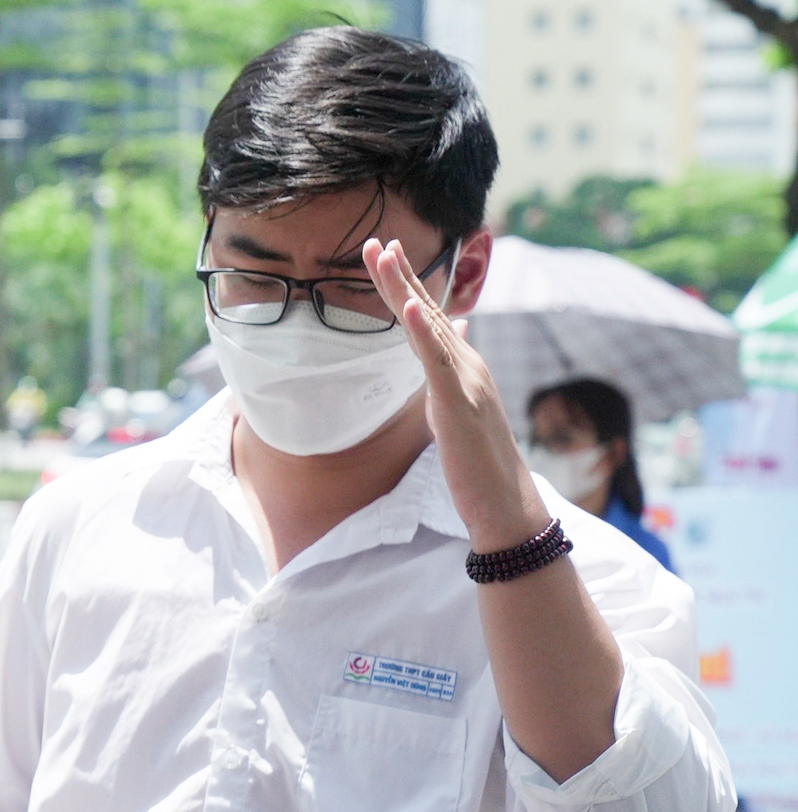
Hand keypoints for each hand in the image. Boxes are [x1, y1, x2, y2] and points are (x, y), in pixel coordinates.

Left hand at [364, 237, 548, 550]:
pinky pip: (437, 361)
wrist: (504, 502)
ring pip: (428, 326)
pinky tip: (407, 305)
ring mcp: (466, 380)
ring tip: (384, 255)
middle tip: (375, 240)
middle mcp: (467, 364)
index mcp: (462, 366)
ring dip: (403, 288)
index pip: (428, 318)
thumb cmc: (479, 460)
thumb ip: (449, 375)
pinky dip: (422, 331)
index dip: (404, 285)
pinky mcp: (459, 403)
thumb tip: (449, 342)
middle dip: (398, 275)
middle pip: (425, 311)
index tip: (384, 254)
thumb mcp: (458, 410)